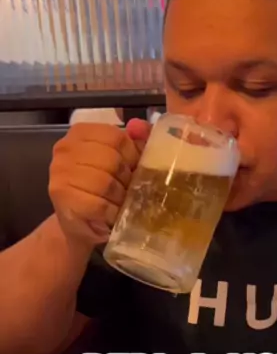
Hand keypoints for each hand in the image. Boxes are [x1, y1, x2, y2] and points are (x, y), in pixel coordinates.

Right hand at [49, 120, 149, 246]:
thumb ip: (136, 142)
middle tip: (125, 191)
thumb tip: (139, 126)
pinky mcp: (62, 198)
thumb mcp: (124, 163)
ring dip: (119, 198)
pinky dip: (111, 213)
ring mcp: (60, 172)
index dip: (132, 157)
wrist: (81, 227)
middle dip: (125, 180)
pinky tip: (111, 215)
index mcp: (80, 133)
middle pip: (111, 159)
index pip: (116, 136)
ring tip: (118, 204)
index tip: (132, 170)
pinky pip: (99, 205)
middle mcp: (65, 148)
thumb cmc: (104, 192)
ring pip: (105, 183)